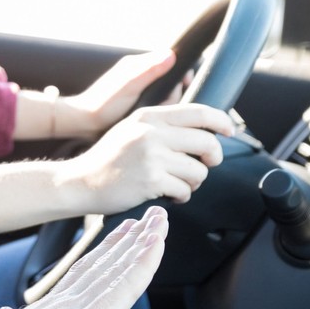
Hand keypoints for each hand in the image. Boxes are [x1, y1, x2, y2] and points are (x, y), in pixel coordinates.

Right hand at [54, 104, 234, 214]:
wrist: (80, 182)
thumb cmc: (108, 160)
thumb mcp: (132, 129)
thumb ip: (161, 125)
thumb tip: (201, 130)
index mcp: (149, 116)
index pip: (199, 112)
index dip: (221, 122)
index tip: (229, 131)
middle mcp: (151, 132)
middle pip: (206, 142)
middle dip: (213, 158)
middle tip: (206, 165)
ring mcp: (151, 156)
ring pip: (198, 170)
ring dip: (194, 182)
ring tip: (178, 184)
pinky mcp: (150, 180)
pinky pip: (184, 190)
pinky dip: (181, 196)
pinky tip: (169, 195)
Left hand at [58, 49, 177, 137]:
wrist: (84, 123)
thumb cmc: (102, 104)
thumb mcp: (127, 86)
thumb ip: (148, 71)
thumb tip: (171, 55)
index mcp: (138, 65)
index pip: (171, 63)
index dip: (182, 74)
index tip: (185, 84)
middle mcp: (140, 75)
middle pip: (172, 82)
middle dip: (172, 94)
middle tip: (161, 103)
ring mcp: (140, 90)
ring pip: (166, 96)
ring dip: (166, 105)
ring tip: (153, 112)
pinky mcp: (138, 105)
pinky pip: (158, 106)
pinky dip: (158, 112)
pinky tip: (150, 119)